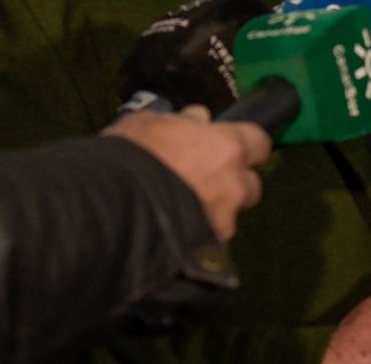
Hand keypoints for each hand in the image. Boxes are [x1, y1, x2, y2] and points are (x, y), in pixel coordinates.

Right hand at [105, 105, 269, 240]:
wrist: (111, 208)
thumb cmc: (130, 156)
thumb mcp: (150, 123)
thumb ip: (182, 122)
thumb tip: (198, 118)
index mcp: (227, 147)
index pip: (259, 142)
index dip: (246, 144)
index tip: (231, 146)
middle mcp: (234, 185)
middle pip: (250, 185)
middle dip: (233, 183)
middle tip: (203, 180)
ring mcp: (224, 221)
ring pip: (230, 215)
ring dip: (214, 211)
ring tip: (182, 209)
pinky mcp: (209, 251)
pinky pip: (211, 241)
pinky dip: (198, 235)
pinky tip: (173, 230)